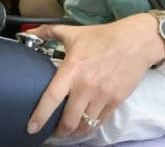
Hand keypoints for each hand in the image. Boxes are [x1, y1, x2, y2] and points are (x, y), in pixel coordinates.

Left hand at [25, 15, 159, 137]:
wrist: (136, 42)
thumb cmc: (102, 36)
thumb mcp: (73, 32)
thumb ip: (48, 32)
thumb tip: (29, 32)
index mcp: (72, 69)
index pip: (52, 98)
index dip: (40, 115)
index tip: (31, 128)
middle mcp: (86, 86)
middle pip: (69, 120)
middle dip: (59, 131)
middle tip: (51, 133)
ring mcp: (102, 96)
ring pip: (85, 125)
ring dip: (74, 132)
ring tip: (67, 132)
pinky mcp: (116, 101)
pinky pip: (100, 121)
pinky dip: (90, 127)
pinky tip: (84, 127)